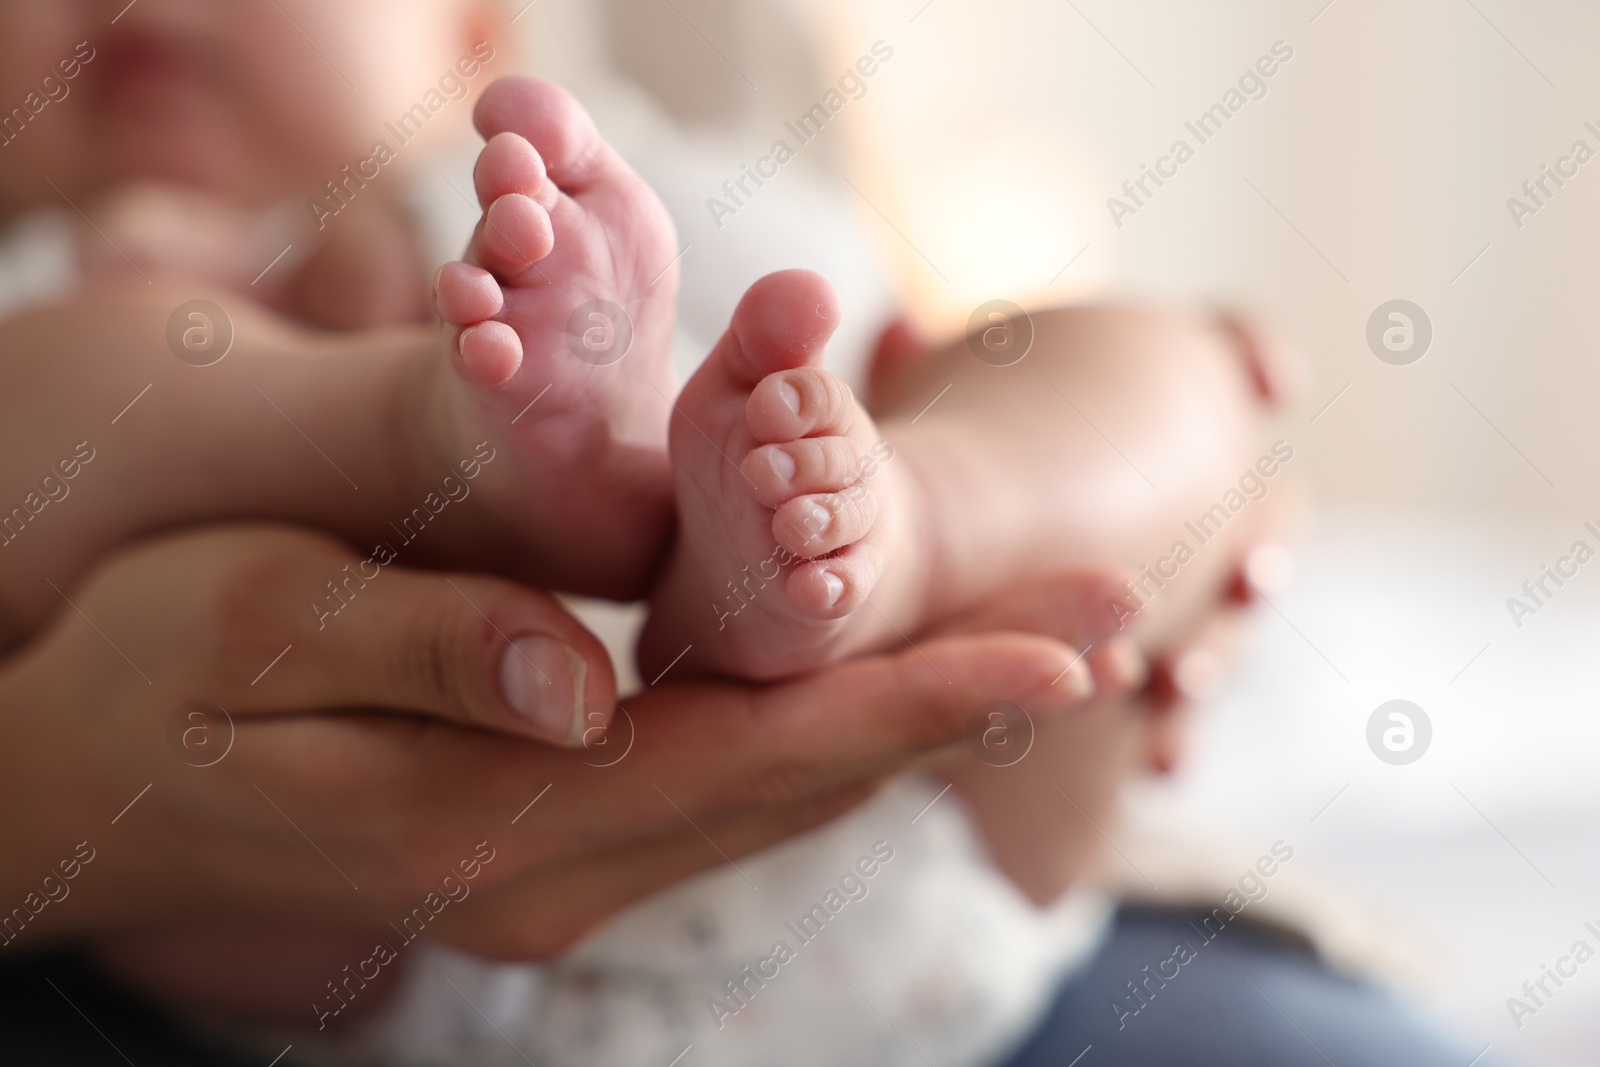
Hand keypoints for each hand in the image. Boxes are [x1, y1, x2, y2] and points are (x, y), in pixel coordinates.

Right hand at [0, 524, 1094, 1020]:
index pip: (757, 749)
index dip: (920, 692)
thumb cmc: (147, 679)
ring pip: (781, 798)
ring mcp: (559, 875)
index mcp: (492, 815)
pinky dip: (827, 738)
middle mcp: (554, 871)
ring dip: (917, 721)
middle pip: (805, 783)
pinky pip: (722, 798)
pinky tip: (893, 691)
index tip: (1061, 647)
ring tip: (1044, 647)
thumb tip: (585, 680)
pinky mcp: (550, 851)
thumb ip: (426, 649)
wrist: (78, 792)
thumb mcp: (255, 627)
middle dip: (965, 701)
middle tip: (1114, 621)